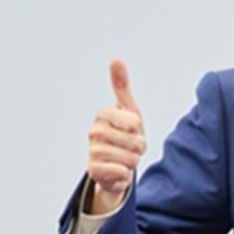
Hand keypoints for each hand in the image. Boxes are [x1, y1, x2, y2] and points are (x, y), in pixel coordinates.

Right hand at [87, 59, 145, 213]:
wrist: (117, 164)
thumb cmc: (125, 134)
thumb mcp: (128, 109)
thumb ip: (122, 85)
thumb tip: (116, 59)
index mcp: (103, 115)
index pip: (135, 122)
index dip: (139, 129)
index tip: (132, 130)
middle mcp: (94, 132)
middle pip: (136, 142)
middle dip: (140, 147)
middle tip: (130, 147)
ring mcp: (93, 152)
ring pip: (132, 158)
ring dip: (134, 161)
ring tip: (125, 158)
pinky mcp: (93, 171)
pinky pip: (122, 172)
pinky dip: (126, 174)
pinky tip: (118, 171)